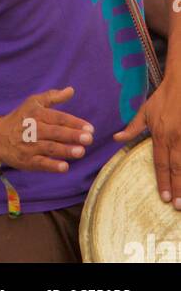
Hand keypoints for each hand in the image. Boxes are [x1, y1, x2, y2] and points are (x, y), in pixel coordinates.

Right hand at [0, 87, 93, 173]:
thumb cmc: (20, 118)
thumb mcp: (33, 103)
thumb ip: (53, 96)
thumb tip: (71, 90)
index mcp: (36, 114)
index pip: (58, 118)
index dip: (74, 123)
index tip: (90, 128)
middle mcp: (32, 129)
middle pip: (55, 132)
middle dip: (72, 135)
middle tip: (89, 139)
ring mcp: (29, 146)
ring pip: (50, 148)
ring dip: (65, 150)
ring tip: (81, 151)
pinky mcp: (27, 160)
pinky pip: (41, 163)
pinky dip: (52, 165)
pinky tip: (64, 167)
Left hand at [114, 75, 180, 208]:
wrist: (180, 84)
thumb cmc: (162, 98)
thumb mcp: (144, 111)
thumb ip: (132, 128)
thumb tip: (116, 138)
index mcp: (160, 135)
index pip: (161, 163)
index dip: (163, 181)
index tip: (164, 197)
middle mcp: (175, 139)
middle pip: (176, 168)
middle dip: (177, 188)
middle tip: (178, 207)